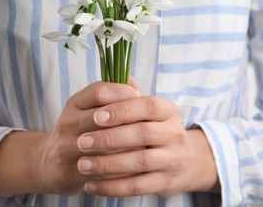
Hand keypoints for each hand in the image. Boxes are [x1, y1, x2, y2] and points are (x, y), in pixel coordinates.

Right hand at [38, 81, 141, 194]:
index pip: (100, 92)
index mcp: (75, 103)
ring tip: (148, 148)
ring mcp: (67, 147)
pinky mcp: (70, 171)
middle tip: (151, 127)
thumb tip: (134, 82)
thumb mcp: (89, 107)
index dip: (125, 94)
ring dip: (132, 147)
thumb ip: (113, 94)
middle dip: (133, 122)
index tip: (143, 100)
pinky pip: (103, 171)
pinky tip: (137, 169)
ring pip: (106, 146)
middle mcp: (68, 122)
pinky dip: (123, 171)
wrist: (50, 163)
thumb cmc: (81, 130)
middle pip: (105, 118)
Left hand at [76, 95, 219, 196]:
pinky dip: (112, 187)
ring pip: (140, 162)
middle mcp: (175, 134)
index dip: (122, 110)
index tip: (96, 116)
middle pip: (143, 134)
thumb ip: (130, 94)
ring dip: (108, 164)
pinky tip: (91, 186)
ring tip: (82, 165)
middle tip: (81, 142)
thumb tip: (118, 74)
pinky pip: (138, 187)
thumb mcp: (147, 110)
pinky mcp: (166, 182)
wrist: (181, 161)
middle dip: (109, 138)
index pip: (147, 106)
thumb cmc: (153, 128)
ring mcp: (173, 160)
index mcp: (168, 110)